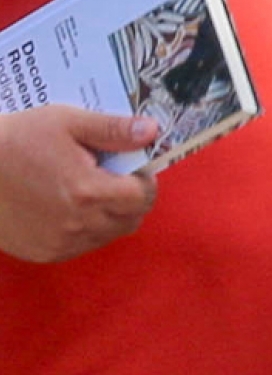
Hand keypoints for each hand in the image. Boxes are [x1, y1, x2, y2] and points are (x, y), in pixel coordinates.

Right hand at [0, 107, 158, 263]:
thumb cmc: (16, 140)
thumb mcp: (67, 122)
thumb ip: (113, 129)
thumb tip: (152, 131)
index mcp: (87, 191)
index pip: (143, 196)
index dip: (144, 178)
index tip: (133, 165)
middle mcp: (77, 224)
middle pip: (131, 218)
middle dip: (133, 197)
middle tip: (115, 176)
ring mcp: (59, 243)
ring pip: (109, 234)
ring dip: (112, 215)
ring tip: (91, 190)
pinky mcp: (43, 252)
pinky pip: (83, 246)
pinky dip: (88, 229)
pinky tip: (71, 207)